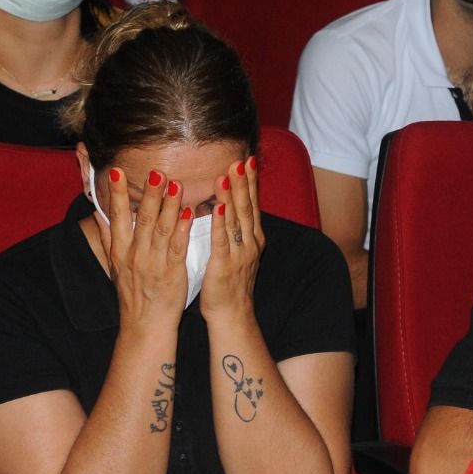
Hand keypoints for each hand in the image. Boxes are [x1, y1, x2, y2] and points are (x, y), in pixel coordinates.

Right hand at [98, 167, 193, 325]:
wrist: (145, 325)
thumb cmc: (132, 294)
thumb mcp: (114, 266)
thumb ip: (107, 238)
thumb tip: (98, 214)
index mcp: (121, 251)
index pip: (117, 217)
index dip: (117, 194)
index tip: (117, 171)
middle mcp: (136, 255)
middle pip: (143, 219)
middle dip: (149, 194)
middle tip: (155, 172)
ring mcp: (154, 263)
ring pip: (162, 229)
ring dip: (169, 205)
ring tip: (175, 183)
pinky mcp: (172, 272)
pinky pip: (178, 247)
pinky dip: (183, 229)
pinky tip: (189, 213)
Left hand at [200, 156, 263, 320]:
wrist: (232, 314)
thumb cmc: (230, 282)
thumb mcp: (238, 250)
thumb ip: (235, 228)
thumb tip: (227, 204)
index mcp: (253, 238)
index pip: (252, 204)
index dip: (250, 182)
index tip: (247, 160)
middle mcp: (250, 242)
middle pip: (247, 207)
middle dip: (243, 182)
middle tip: (239, 160)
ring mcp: (239, 254)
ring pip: (236, 220)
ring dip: (232, 196)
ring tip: (228, 175)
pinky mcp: (224, 265)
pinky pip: (222, 240)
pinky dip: (221, 223)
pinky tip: (219, 208)